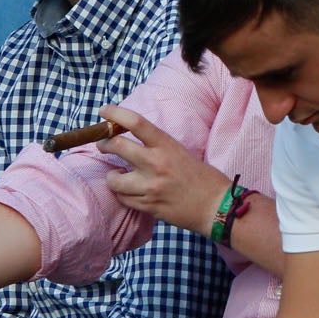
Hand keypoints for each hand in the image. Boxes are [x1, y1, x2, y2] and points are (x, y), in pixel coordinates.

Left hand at [99, 105, 233, 236]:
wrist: (215, 206)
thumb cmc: (200, 176)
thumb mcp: (180, 152)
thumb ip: (156, 146)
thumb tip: (129, 138)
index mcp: (167, 145)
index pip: (136, 122)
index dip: (115, 114)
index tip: (104, 111)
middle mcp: (156, 163)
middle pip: (116, 146)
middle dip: (104, 143)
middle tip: (102, 144)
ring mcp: (150, 186)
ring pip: (113, 179)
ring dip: (112, 176)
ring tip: (118, 175)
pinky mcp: (148, 206)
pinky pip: (122, 198)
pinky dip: (122, 194)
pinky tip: (129, 191)